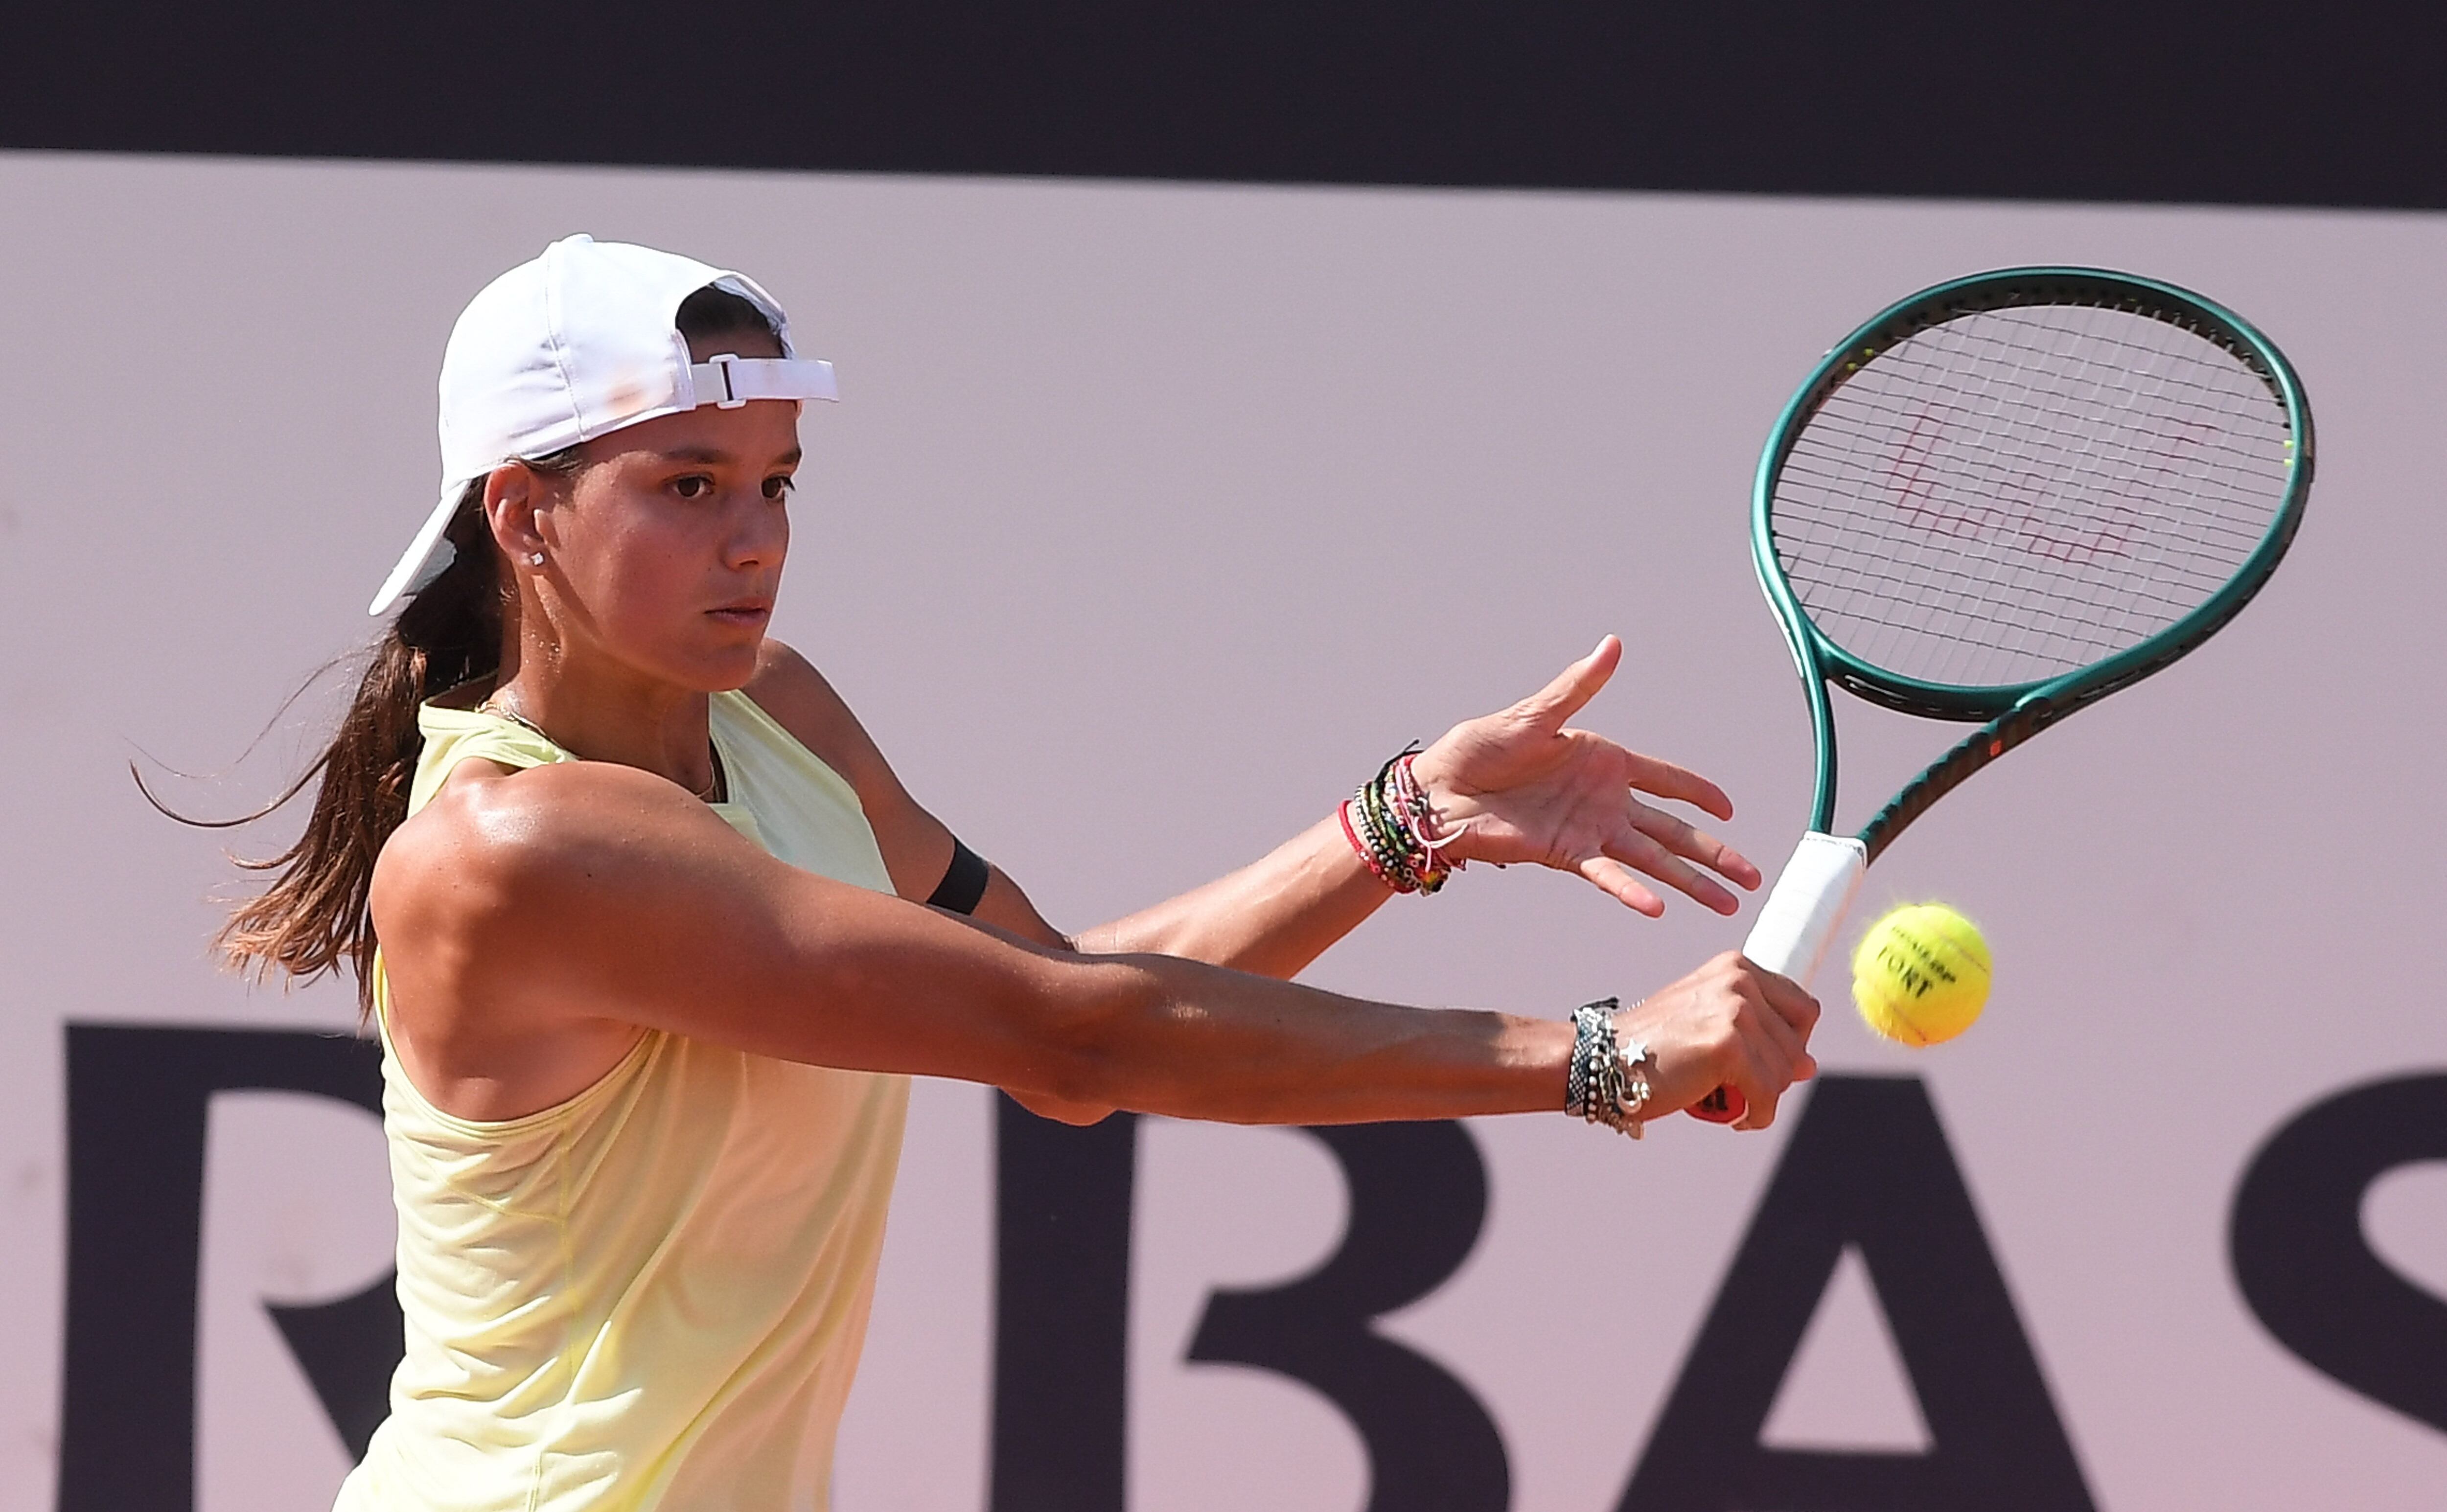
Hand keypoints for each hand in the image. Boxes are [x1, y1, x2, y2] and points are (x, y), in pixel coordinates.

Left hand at [1408, 636, 1761, 915]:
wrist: (1438, 790)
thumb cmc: (1479, 748)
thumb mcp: (1533, 714)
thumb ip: (1578, 687)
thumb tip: (1612, 644)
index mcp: (1603, 761)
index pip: (1666, 779)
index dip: (1699, 793)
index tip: (1730, 809)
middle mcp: (1603, 800)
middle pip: (1672, 829)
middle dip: (1713, 852)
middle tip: (1751, 876)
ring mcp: (1587, 831)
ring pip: (1652, 859)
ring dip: (1689, 880)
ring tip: (1726, 904)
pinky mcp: (1564, 854)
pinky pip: (1607, 876)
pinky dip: (1631, 891)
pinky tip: (1658, 908)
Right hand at [1621, 951, 1820, 1129]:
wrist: (1604, 1059)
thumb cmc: (1654, 1047)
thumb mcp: (1708, 1021)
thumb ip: (1758, 1033)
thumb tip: (1808, 1065)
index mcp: (1737, 966)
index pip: (1804, 1009)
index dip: (1792, 1044)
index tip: (1764, 1063)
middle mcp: (1739, 979)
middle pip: (1797, 1045)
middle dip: (1776, 1076)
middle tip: (1740, 1087)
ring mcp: (1735, 1010)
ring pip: (1784, 1074)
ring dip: (1763, 1099)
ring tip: (1731, 1101)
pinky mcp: (1728, 1045)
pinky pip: (1767, 1095)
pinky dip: (1756, 1115)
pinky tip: (1735, 1118)